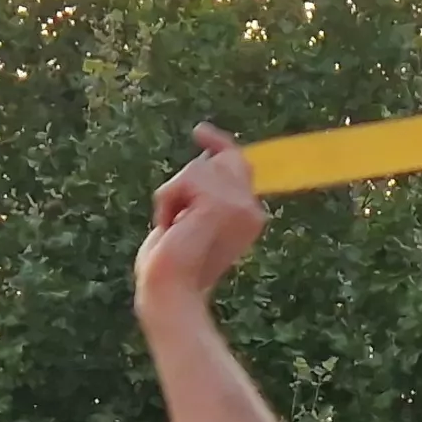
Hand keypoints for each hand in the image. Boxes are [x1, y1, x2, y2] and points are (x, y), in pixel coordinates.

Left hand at [134, 125, 264, 316]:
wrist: (169, 289)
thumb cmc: (172, 262)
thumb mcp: (191, 218)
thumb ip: (205, 191)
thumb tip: (206, 156)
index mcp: (249, 217)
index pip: (240, 165)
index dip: (220, 145)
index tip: (200, 132)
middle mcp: (252, 212)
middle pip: (220, 159)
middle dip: (187, 182)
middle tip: (174, 220)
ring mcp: (240, 207)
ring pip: (199, 168)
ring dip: (174, 194)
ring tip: (174, 227)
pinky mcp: (222, 204)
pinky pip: (186, 179)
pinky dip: (168, 199)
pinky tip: (172, 225)